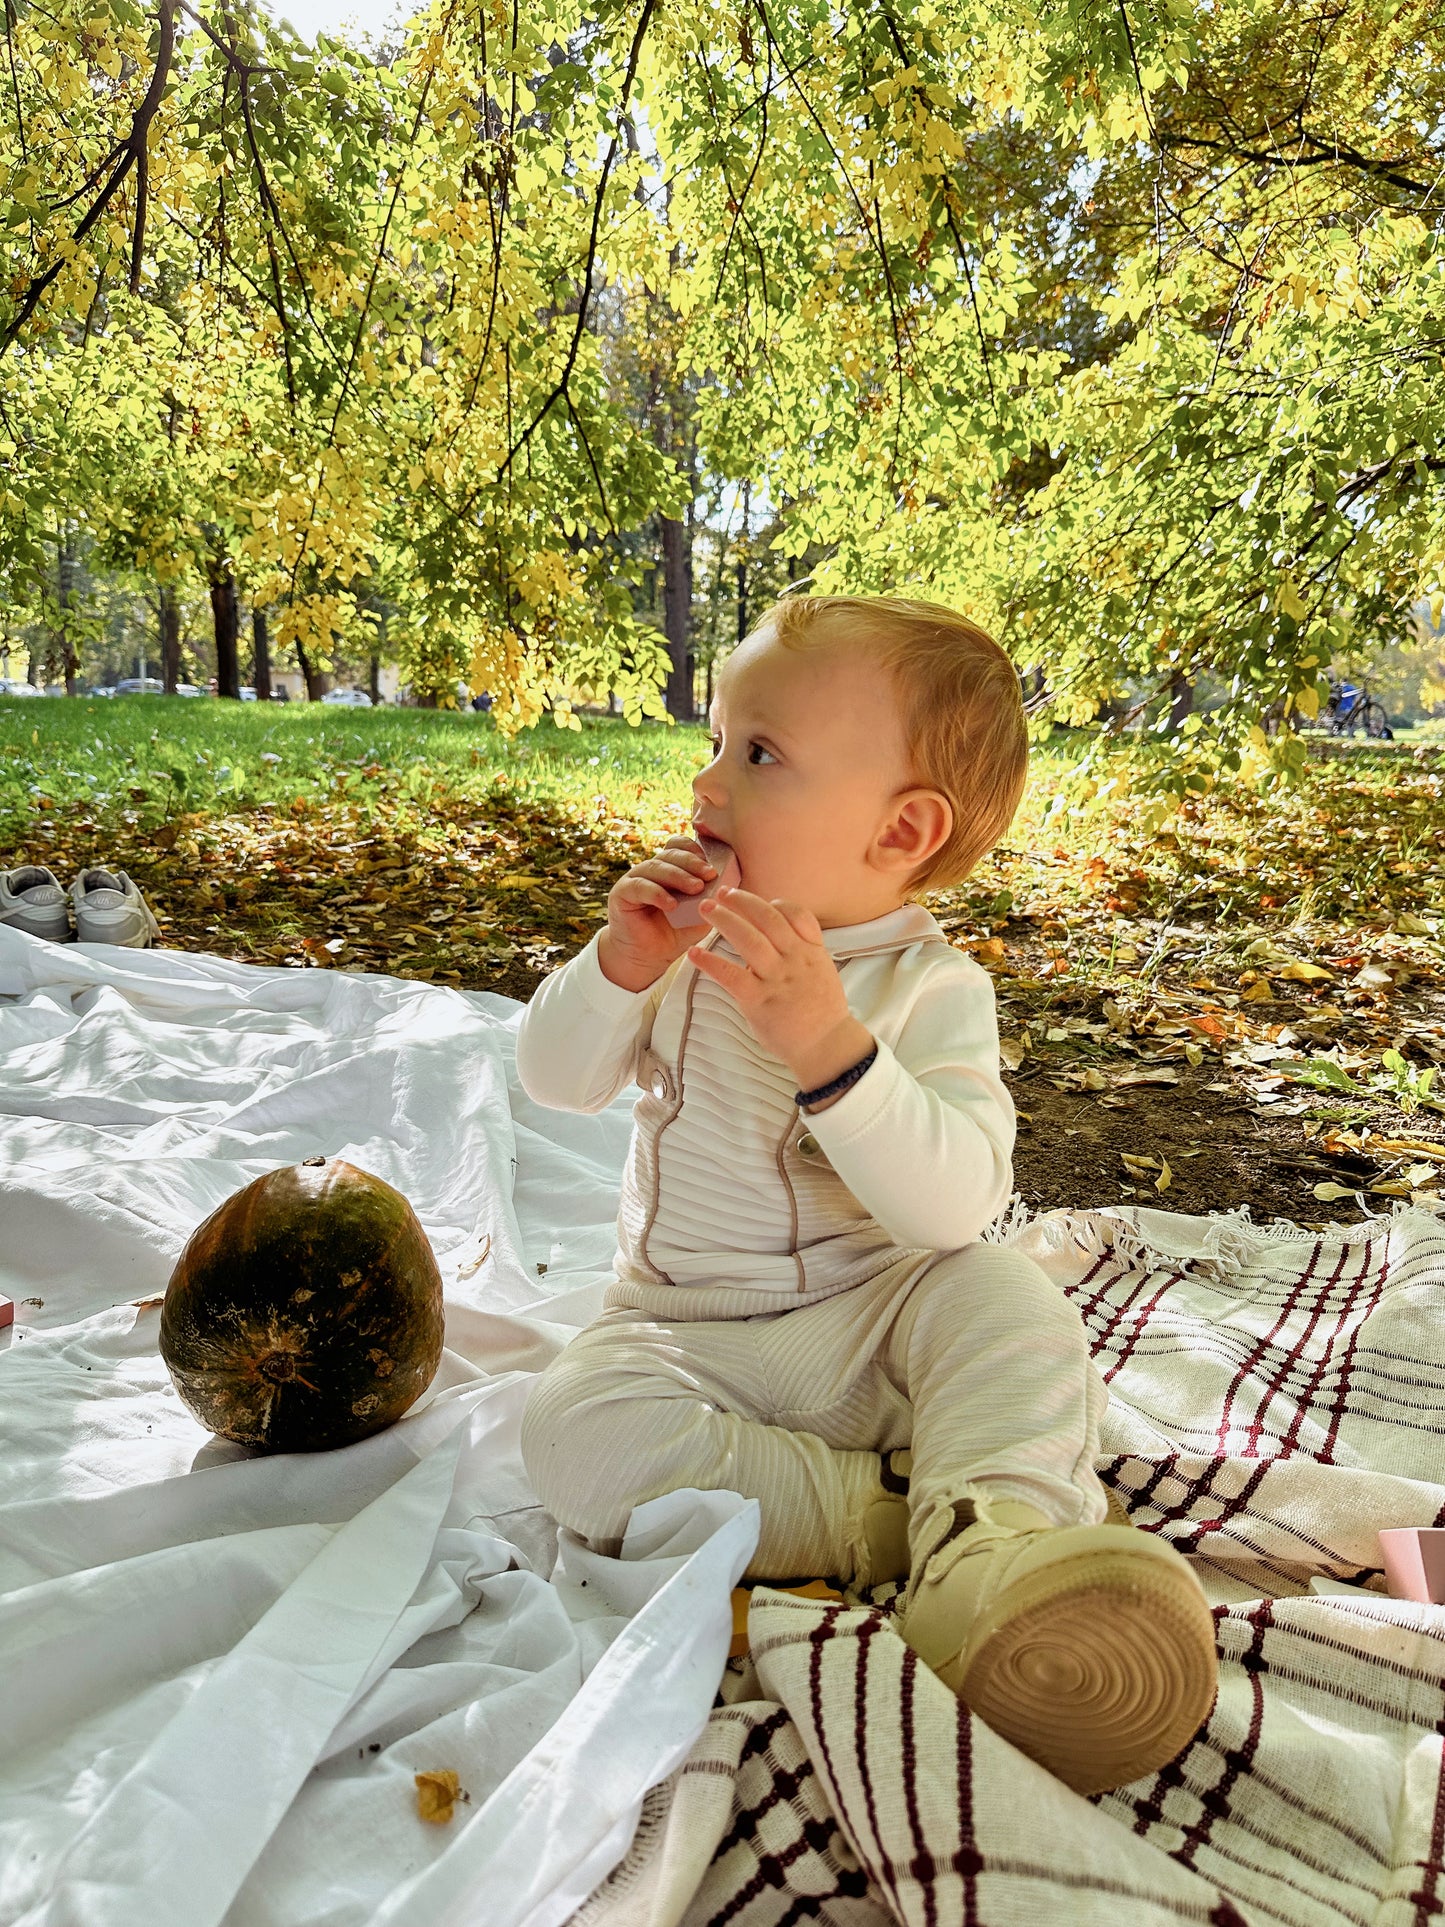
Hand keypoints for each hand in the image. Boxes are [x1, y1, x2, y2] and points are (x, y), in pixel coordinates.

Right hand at [601, 836, 718, 988]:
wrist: (648, 958)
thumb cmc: (675, 934)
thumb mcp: (700, 916)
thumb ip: (711, 900)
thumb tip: (728, 888)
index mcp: (670, 869)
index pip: (679, 847)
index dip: (695, 851)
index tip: (713, 865)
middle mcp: (651, 870)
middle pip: (670, 854)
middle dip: (692, 863)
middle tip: (710, 874)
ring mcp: (635, 879)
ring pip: (655, 867)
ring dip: (678, 876)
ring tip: (696, 888)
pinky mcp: (621, 893)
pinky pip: (640, 886)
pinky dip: (657, 893)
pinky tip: (671, 904)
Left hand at [689, 887, 870, 1088]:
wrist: (826, 1045)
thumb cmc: (821, 1012)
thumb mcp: (823, 972)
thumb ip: (802, 952)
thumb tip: (776, 938)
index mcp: (811, 951)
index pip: (796, 914)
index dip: (775, 903)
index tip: (758, 900)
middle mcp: (795, 959)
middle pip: (767, 918)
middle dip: (742, 901)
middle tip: (722, 894)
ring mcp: (777, 979)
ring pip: (748, 939)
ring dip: (724, 920)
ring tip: (706, 909)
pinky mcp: (759, 1000)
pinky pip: (730, 975)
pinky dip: (709, 962)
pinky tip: (693, 953)